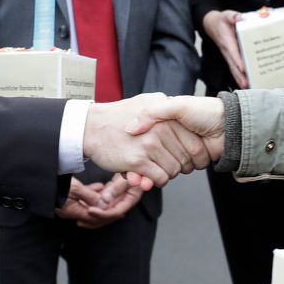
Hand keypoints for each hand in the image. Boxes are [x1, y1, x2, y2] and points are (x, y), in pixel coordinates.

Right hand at [55, 177, 142, 228]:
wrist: (38, 179)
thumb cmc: (53, 183)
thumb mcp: (74, 188)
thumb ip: (90, 196)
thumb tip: (103, 204)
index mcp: (74, 211)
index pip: (96, 218)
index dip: (109, 215)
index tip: (120, 211)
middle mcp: (71, 211)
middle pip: (94, 215)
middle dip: (107, 210)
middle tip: (119, 206)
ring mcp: (68, 205)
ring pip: (90, 206)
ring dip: (101, 202)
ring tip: (111, 195)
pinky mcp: (65, 198)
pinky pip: (83, 199)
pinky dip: (92, 194)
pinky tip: (99, 187)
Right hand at [83, 93, 216, 188]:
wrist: (89, 126)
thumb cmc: (116, 117)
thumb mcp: (145, 102)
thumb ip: (164, 110)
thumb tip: (182, 122)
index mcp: (166, 114)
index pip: (194, 142)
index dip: (191, 154)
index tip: (182, 157)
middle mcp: (161, 128)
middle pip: (186, 157)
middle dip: (179, 165)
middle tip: (165, 164)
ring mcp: (150, 144)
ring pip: (174, 170)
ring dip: (166, 174)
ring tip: (154, 168)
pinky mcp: (138, 160)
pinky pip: (160, 178)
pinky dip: (155, 180)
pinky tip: (146, 175)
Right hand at [202, 9, 248, 87]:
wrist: (212, 25)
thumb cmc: (221, 20)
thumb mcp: (227, 15)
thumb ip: (233, 17)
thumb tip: (239, 18)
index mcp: (227, 41)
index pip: (232, 52)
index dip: (237, 60)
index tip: (243, 68)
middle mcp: (227, 51)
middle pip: (232, 65)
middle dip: (239, 75)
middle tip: (246, 85)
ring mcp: (228, 55)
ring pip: (233, 69)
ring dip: (239, 79)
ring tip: (247, 87)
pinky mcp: (230, 57)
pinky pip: (235, 68)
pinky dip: (240, 76)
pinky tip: (247, 83)